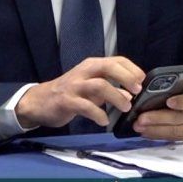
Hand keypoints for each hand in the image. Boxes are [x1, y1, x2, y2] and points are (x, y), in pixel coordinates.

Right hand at [16, 56, 144, 128]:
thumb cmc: (70, 93)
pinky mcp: (66, 101)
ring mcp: (74, 86)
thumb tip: (131, 96)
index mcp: (92, 65)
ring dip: (116, 96)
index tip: (142, 80)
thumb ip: (111, 90)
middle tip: (137, 90)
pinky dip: (98, 114)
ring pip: (99, 85)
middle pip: (108, 67)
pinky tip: (104, 121)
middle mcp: (84, 72)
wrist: (39, 102)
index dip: (132, 69)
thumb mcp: (92, 89)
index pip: (116, 60)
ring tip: (125, 108)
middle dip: (126, 77)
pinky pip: (86, 106)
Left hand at [133, 68, 182, 141]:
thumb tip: (153, 87)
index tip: (168, 102)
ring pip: (176, 131)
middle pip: (180, 118)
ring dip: (155, 130)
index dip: (182, 102)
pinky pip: (176, 138)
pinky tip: (147, 132)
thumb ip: (178, 81)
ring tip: (139, 127)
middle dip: (158, 119)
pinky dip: (160, 135)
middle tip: (141, 118)